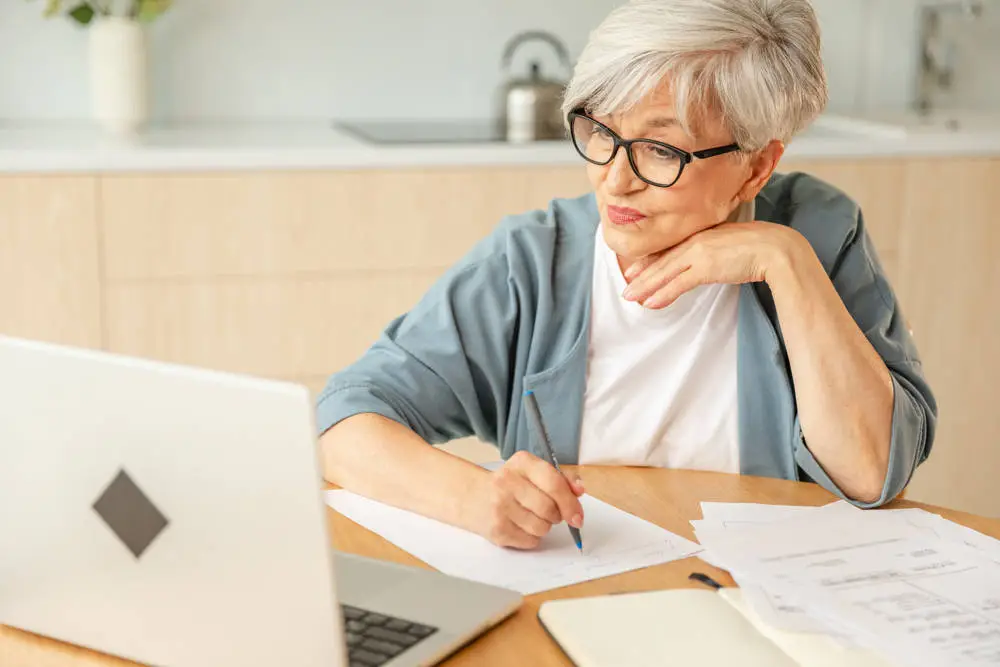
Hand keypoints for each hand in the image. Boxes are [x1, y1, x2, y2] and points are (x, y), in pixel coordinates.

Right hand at [474, 451, 584, 548]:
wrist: (472, 496)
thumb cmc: (510, 485)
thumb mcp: (533, 472)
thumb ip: (560, 479)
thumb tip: (579, 491)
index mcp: (521, 463)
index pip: (554, 483)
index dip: (570, 502)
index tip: (577, 515)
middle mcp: (507, 482)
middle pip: (549, 509)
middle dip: (556, 515)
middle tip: (551, 513)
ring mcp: (499, 506)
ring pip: (542, 527)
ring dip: (544, 527)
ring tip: (532, 517)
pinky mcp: (496, 529)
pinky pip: (531, 541)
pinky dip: (532, 537)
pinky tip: (521, 526)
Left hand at [620, 222, 801, 308]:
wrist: (777, 248)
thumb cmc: (762, 246)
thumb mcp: (734, 244)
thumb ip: (719, 250)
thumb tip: (715, 260)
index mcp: (703, 233)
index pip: (670, 249)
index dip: (650, 261)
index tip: (635, 270)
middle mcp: (697, 240)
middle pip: (662, 260)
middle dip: (642, 275)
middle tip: (626, 288)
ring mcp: (700, 252)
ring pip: (665, 272)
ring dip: (646, 286)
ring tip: (630, 297)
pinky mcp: (706, 266)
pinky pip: (678, 283)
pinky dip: (662, 293)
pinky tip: (650, 303)